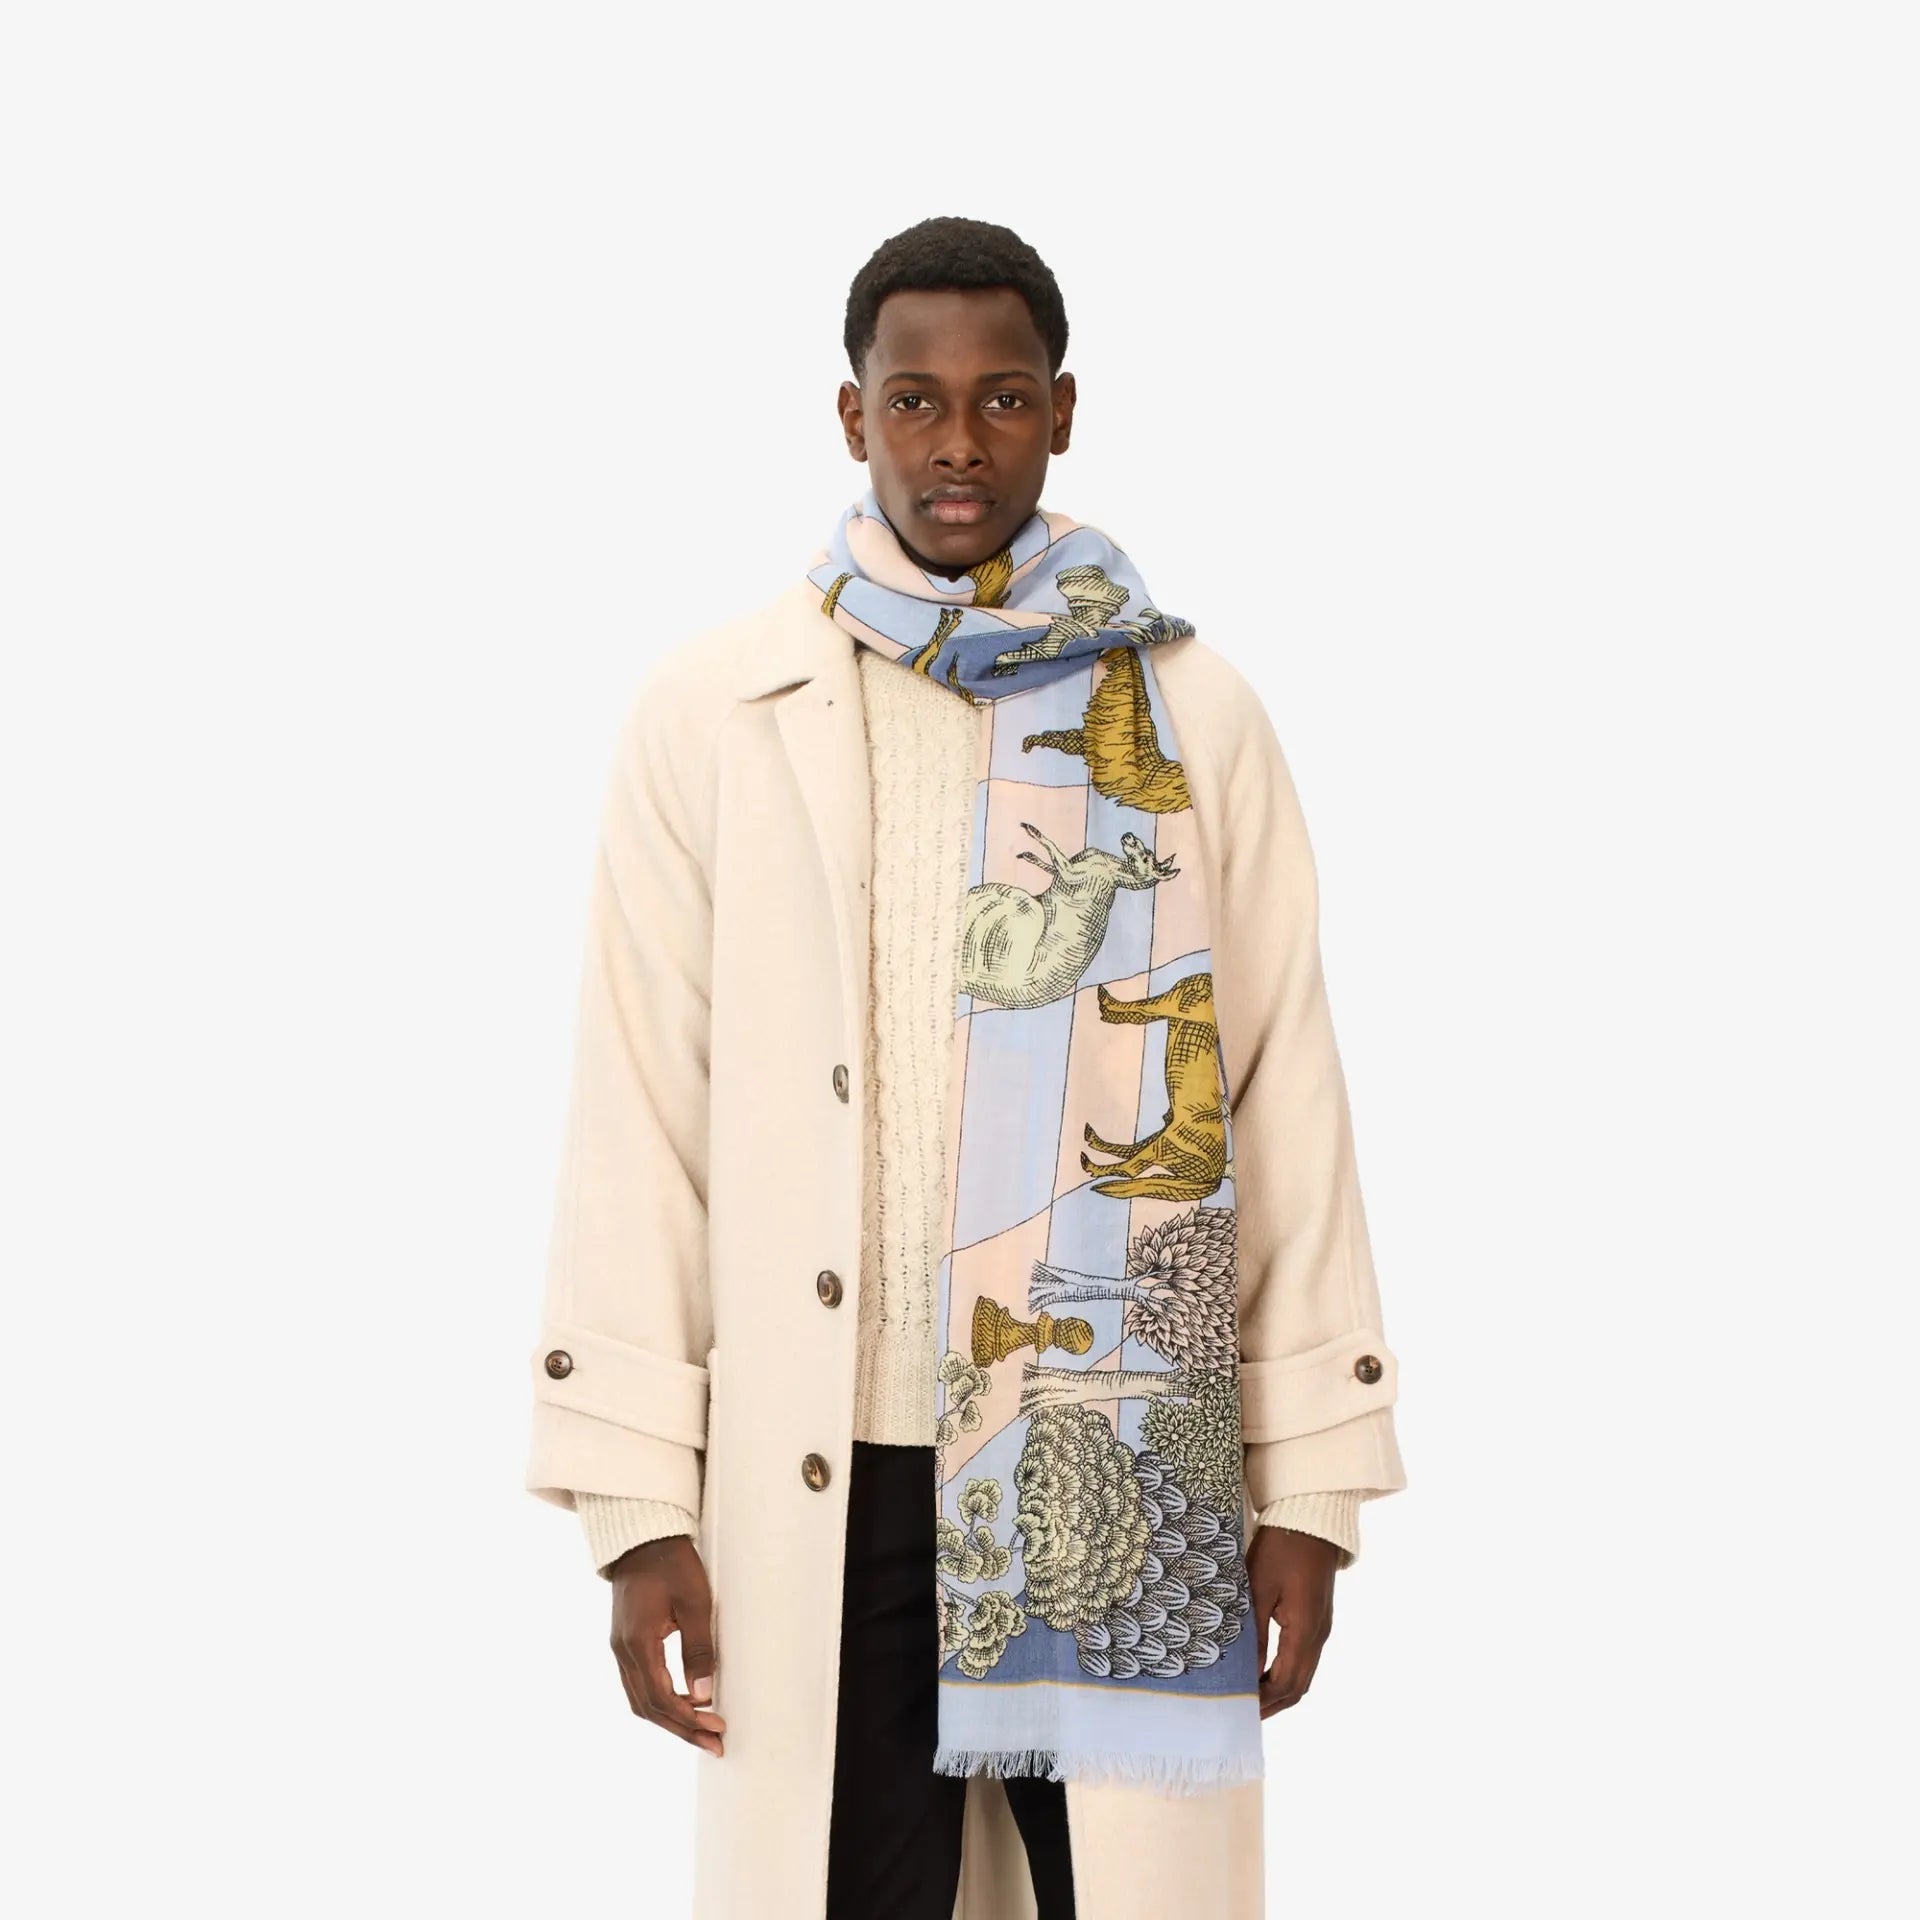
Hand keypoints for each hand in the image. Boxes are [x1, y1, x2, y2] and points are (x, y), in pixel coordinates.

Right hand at [607, 1535, 725, 1755]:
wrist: (643, 1538)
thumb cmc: (671, 1564)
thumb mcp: (695, 1603)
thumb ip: (699, 1649)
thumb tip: (704, 1696)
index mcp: (637, 1643)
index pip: (661, 1698)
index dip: (689, 1718)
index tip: (716, 1727)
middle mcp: (622, 1652)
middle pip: (648, 1708)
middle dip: (681, 1729)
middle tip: (713, 1742)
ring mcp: (620, 1648)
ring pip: (641, 1700)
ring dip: (670, 1719)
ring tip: (702, 1730)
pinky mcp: (625, 1643)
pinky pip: (639, 1685)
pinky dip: (660, 1701)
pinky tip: (683, 1703)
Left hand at [1248, 1525, 1337, 1716]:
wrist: (1311, 1520)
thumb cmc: (1281, 1549)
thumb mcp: (1259, 1588)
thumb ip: (1253, 1633)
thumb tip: (1245, 1672)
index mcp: (1305, 1631)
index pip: (1286, 1683)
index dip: (1264, 1701)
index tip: (1239, 1709)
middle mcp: (1318, 1635)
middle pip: (1299, 1686)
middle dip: (1273, 1704)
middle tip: (1243, 1712)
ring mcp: (1321, 1627)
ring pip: (1303, 1674)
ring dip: (1280, 1690)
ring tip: (1251, 1697)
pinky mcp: (1317, 1618)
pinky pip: (1304, 1658)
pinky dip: (1286, 1673)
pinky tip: (1265, 1671)